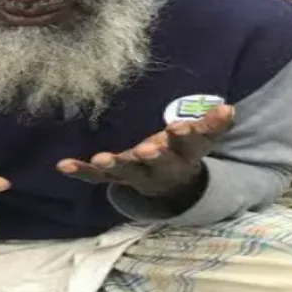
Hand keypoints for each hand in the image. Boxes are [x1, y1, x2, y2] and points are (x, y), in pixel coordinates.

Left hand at [56, 105, 232, 198]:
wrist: (169, 184)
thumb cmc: (183, 150)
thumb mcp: (201, 139)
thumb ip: (213, 125)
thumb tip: (228, 108)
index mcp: (184, 155)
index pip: (189, 146)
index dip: (186, 138)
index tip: (180, 128)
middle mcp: (160, 168)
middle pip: (157, 163)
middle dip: (151, 156)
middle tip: (145, 149)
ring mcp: (136, 175)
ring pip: (125, 172)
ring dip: (114, 165)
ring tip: (101, 158)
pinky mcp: (115, 177)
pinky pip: (95, 177)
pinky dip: (80, 171)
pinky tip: (62, 165)